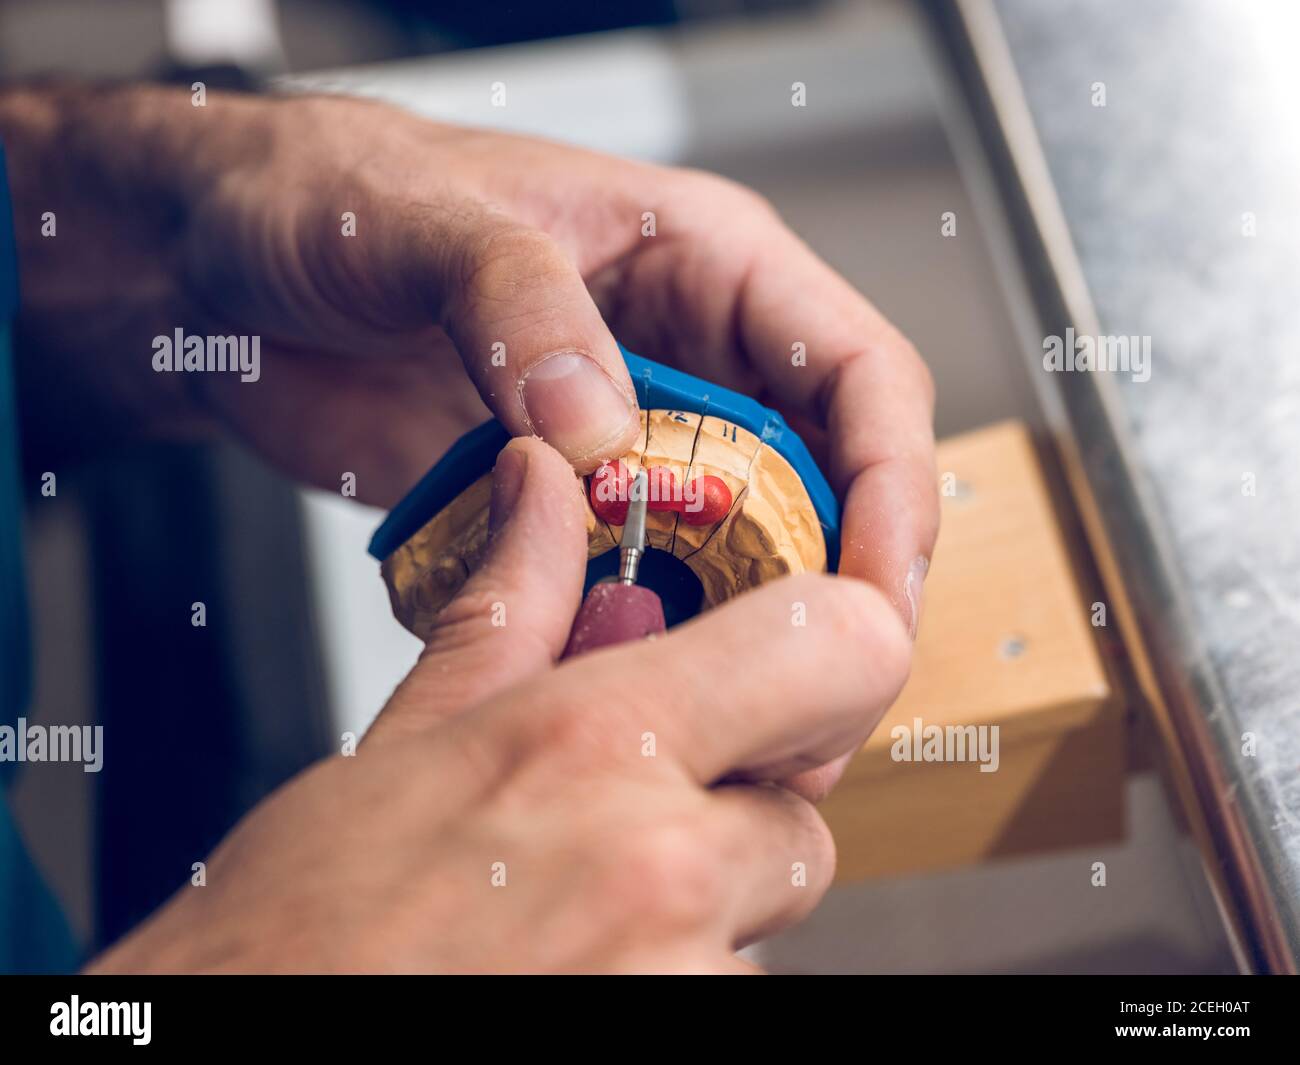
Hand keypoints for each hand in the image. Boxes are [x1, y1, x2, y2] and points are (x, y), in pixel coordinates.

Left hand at [3, 84, 935, 626]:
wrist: (225, 268)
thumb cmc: (337, 194)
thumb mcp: (431, 222)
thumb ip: (521, 310)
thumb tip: (598, 426)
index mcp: (704, 266)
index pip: (858, 376)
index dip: (893, 487)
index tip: (880, 590)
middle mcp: (685, 364)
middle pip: (817, 491)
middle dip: (826, 595)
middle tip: (812, 698)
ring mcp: (623, 446)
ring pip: (724, 556)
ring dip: (715, 632)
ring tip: (697, 703)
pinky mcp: (557, 510)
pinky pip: (614, 588)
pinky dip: (607, 639)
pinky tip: (582, 672)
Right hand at [87, 439, 910, 973]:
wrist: (248, 1046)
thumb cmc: (300, 931)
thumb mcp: (406, 745)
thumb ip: (509, 608)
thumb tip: (540, 486)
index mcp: (594, 746)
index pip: (839, 647)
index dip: (838, 648)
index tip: (800, 671)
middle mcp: (665, 871)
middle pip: (802, 824)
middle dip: (731, 823)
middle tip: (623, 830)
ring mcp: (681, 983)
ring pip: (760, 924)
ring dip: (694, 918)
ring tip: (570, 920)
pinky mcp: (681, 1042)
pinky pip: (726, 993)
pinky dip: (669, 980)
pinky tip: (572, 970)